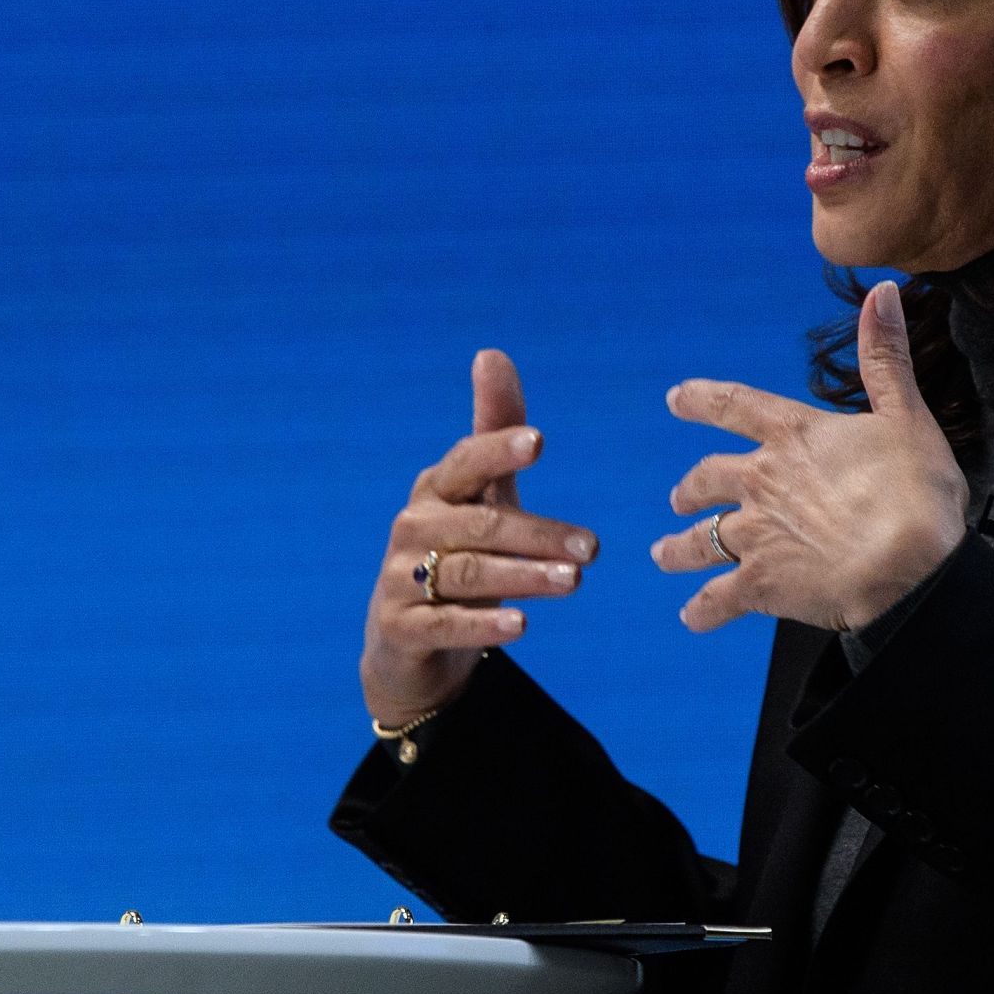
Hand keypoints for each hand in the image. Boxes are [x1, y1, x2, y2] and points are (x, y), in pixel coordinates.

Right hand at [360, 349, 599, 726]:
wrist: (407, 640)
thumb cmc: (456, 552)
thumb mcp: (480, 495)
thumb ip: (493, 432)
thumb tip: (491, 353)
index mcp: (436, 489)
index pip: (466, 462)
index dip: (498, 450)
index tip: (539, 442)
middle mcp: (413, 527)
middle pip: (480, 526)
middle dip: (538, 533)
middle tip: (593, 547)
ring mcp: (401, 579)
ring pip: (466, 574)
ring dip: (523, 576)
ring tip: (574, 581)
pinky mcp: (400, 628)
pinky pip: (445, 624)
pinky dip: (484, 625)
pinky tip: (523, 625)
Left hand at [651, 281, 967, 632]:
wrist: (910, 568)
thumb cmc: (916, 493)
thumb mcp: (906, 416)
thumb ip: (885, 357)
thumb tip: (884, 291)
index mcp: (792, 437)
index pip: (734, 405)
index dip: (701, 399)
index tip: (675, 398)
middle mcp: (760, 482)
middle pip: (706, 479)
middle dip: (690, 490)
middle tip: (678, 499)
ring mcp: (754, 535)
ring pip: (699, 540)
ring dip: (678, 548)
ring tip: (664, 553)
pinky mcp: (759, 584)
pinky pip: (718, 599)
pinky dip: (702, 610)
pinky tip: (692, 617)